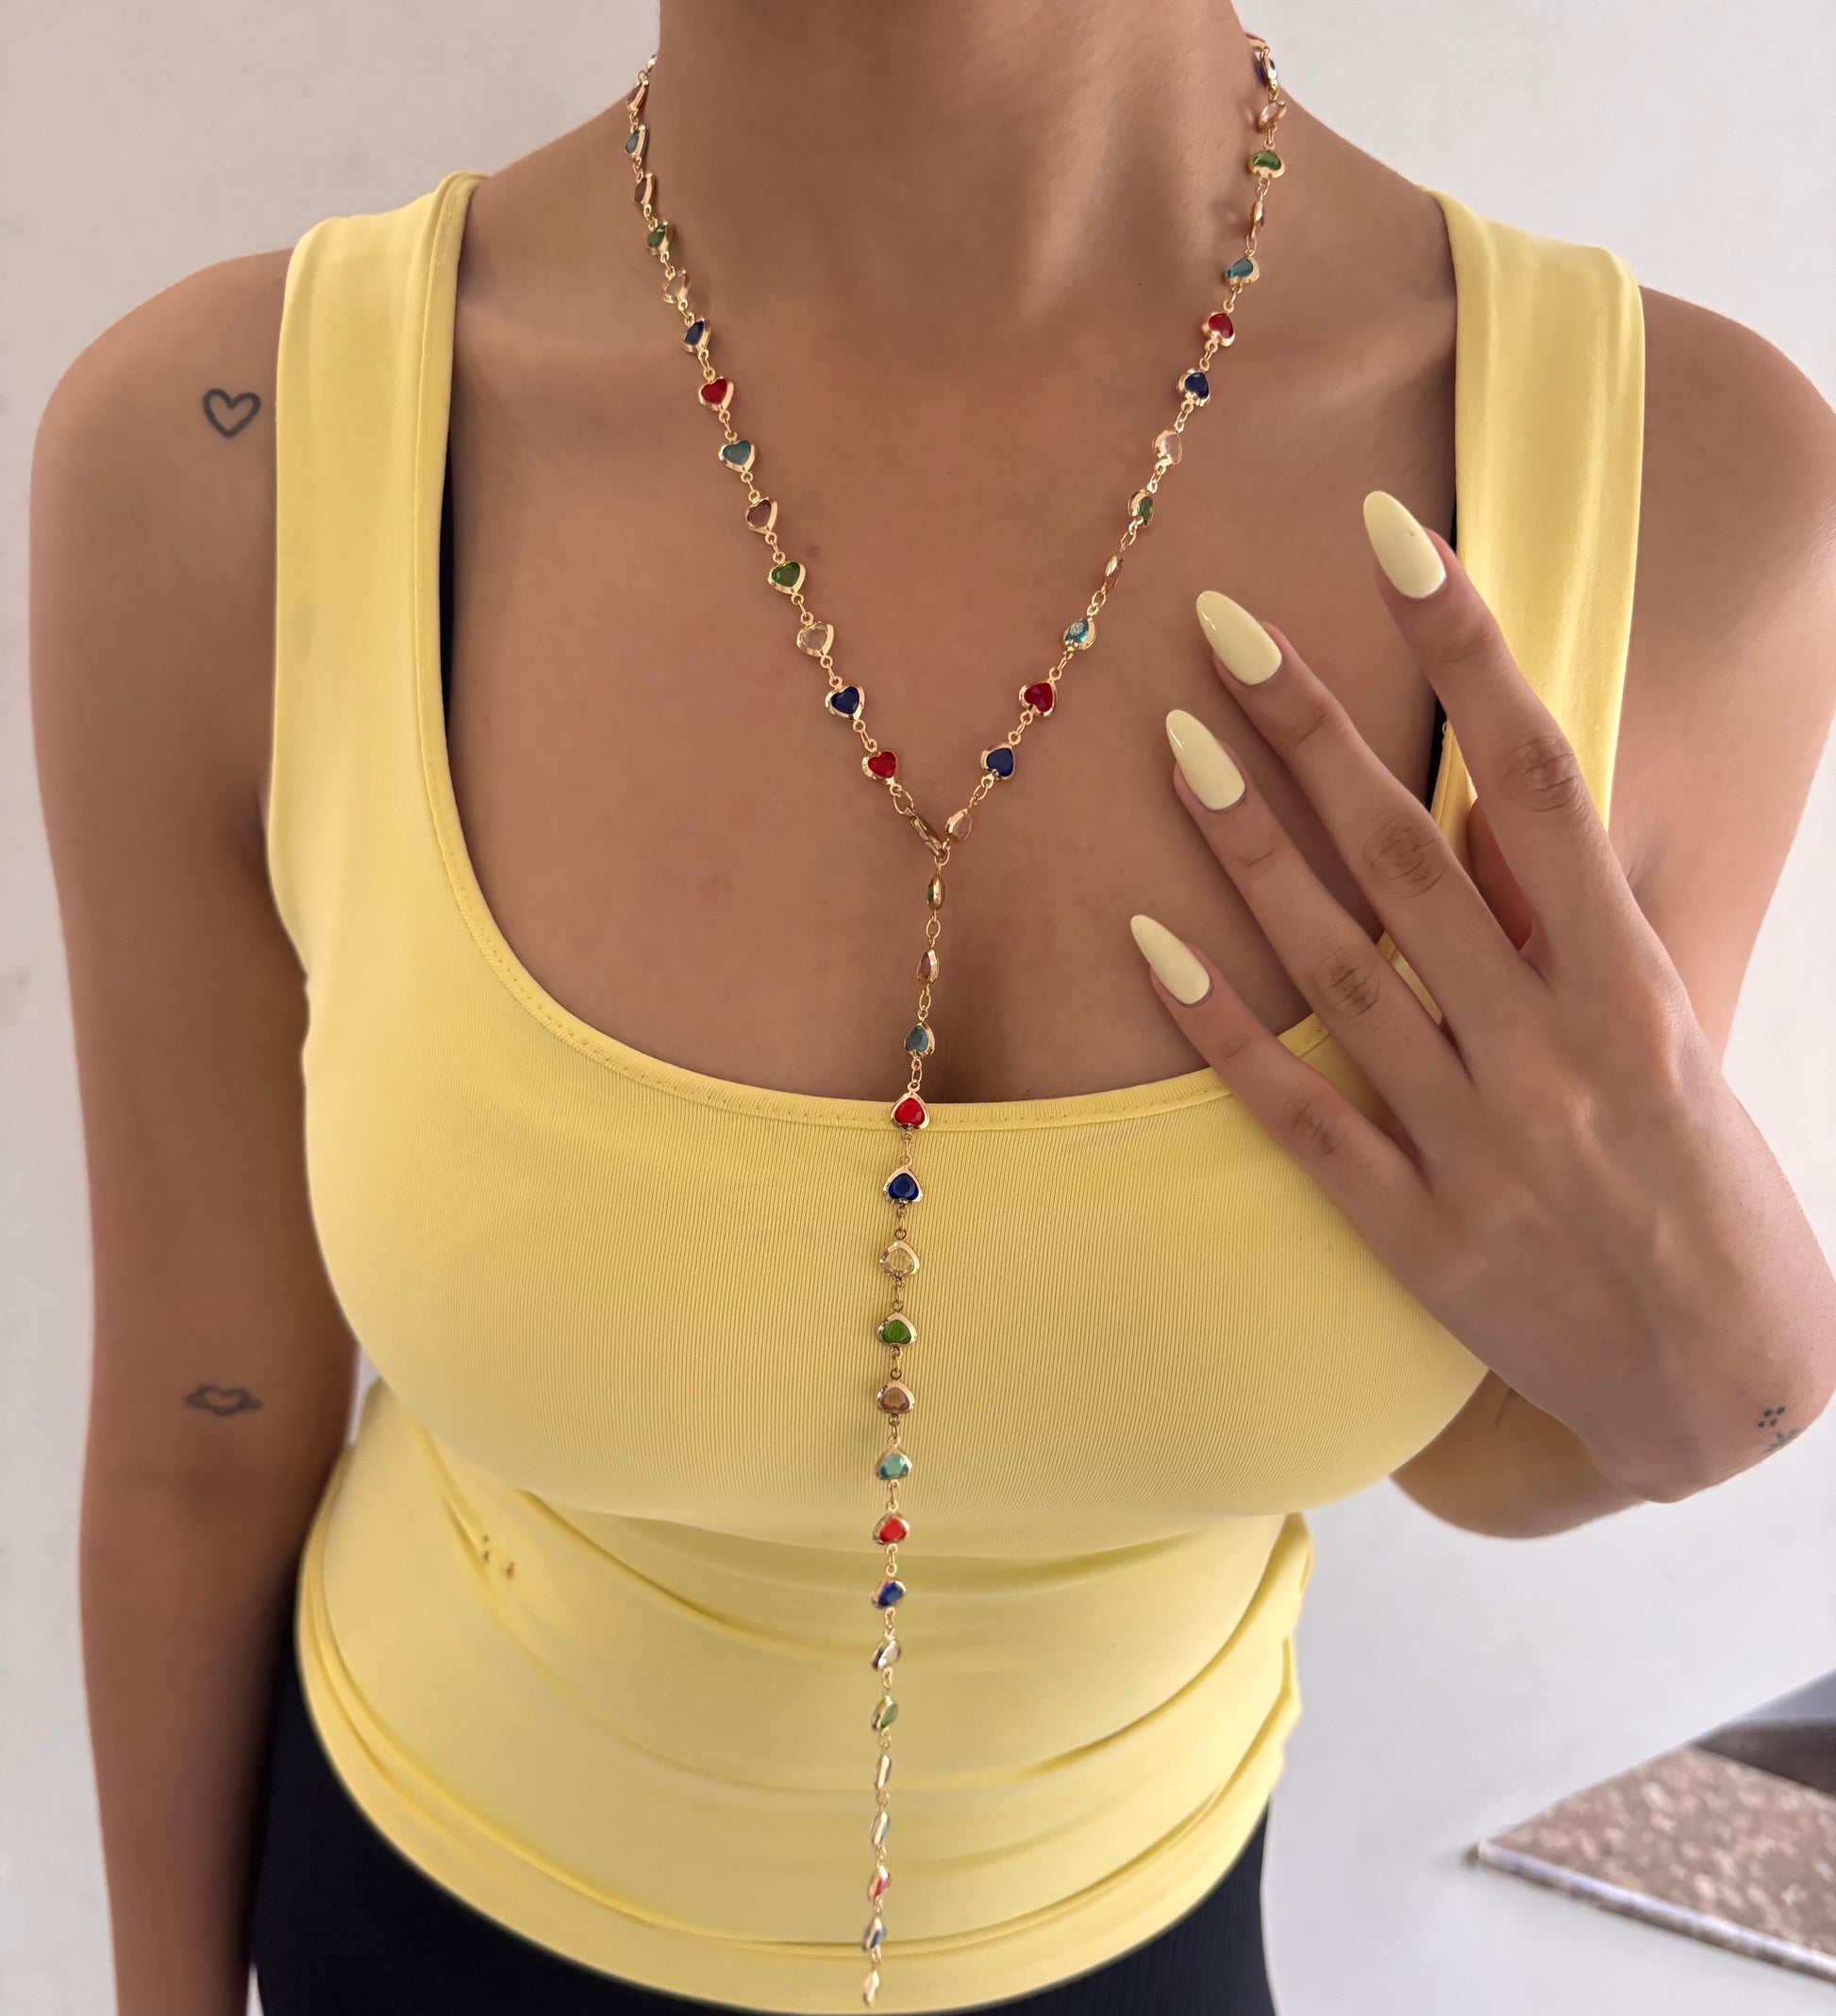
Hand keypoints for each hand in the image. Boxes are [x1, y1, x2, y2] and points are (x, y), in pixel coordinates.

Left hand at [1131, 491, 1833, 1500]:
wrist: (1722, 1391)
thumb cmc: (1712, 1191)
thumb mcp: (1676, 1037)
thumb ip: (1571, 927)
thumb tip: (1471, 805)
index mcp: (1633, 987)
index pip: (1542, 779)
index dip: (1469, 648)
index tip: (1397, 538)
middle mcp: (1548, 1051)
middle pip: (1410, 853)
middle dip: (1315, 726)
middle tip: (1221, 620)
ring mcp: (1474, 1143)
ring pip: (1340, 966)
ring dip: (1251, 849)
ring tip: (1177, 739)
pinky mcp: (1413, 1231)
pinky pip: (1298, 1111)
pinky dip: (1223, 1026)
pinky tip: (1149, 940)